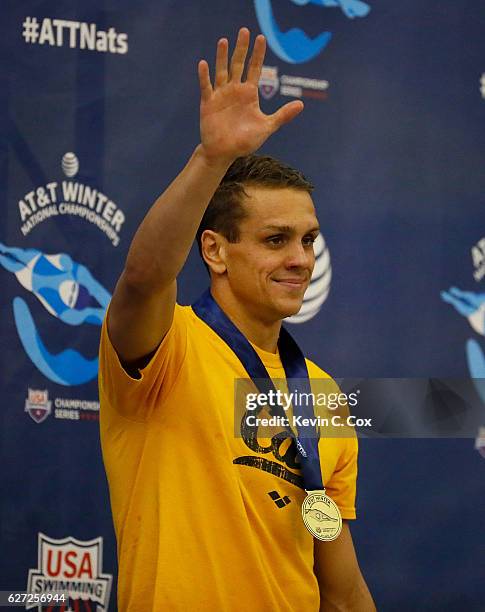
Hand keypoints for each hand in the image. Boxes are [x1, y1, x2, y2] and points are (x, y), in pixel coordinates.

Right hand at [197, 27, 303, 164]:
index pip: (254, 69)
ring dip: (222, 57)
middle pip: (238, 64)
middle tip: (244, 31)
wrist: (225, 153)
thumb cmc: (245, 141)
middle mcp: (234, 90)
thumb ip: (282, 115)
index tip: (261, 38)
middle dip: (241, 48)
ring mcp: (221, 95)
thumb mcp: (267, 127)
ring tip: (224, 41)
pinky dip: (205, 76)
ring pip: (222, 72)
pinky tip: (204, 64)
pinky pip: (206, 87)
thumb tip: (301, 104)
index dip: (258, 54)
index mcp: (248, 94)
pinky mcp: (208, 104)